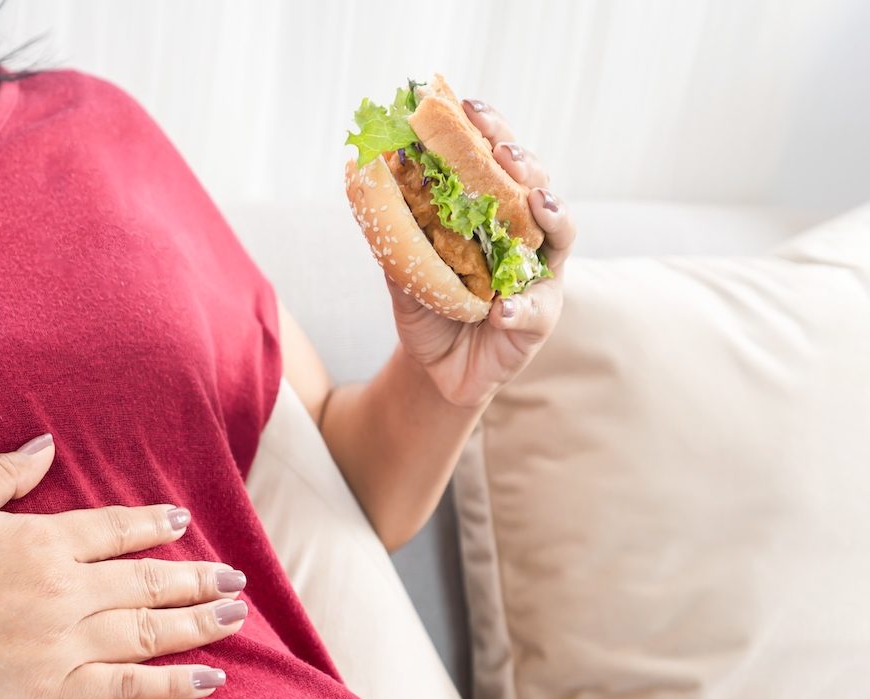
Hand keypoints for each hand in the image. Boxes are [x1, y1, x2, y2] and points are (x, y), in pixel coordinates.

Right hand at [0, 434, 245, 698]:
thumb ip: (3, 470)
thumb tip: (48, 444)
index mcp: (42, 541)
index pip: (116, 529)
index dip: (154, 524)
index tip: (185, 520)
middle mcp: (66, 589)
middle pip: (147, 581)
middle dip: (197, 578)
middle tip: (234, 578)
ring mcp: (64, 642)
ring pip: (150, 630)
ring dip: (200, 623)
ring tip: (237, 616)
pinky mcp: (54, 694)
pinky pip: (129, 688)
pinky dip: (174, 684)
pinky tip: (212, 679)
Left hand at [388, 98, 576, 407]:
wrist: (434, 369)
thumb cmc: (428, 309)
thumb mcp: (401, 269)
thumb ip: (393, 230)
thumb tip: (360, 174)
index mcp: (494, 213)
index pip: (496, 161)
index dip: (488, 131)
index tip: (468, 106)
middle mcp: (526, 236)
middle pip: (537, 185)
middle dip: (524, 163)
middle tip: (503, 153)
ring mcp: (540, 275)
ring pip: (560, 235)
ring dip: (550, 213)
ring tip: (535, 203)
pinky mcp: (540, 319)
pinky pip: (537, 309)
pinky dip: (520, 307)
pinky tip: (500, 309)